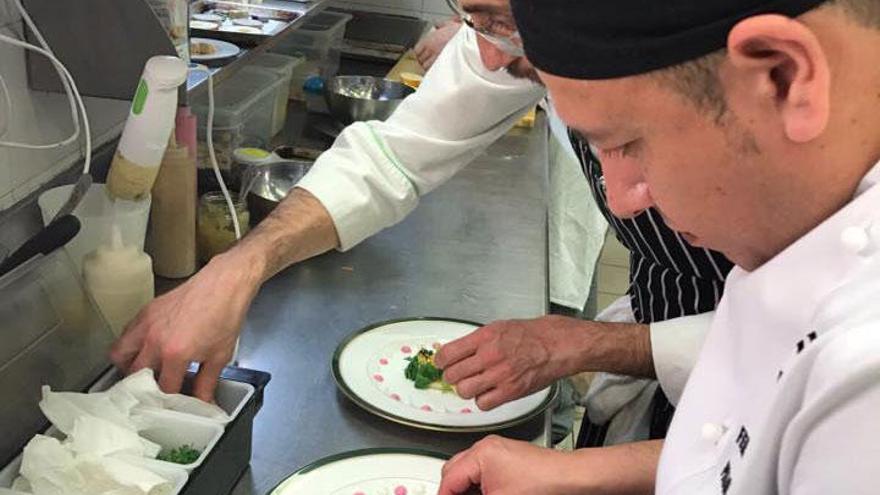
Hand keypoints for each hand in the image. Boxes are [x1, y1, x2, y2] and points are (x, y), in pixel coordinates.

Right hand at [109, 252, 262, 401]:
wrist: (225, 284)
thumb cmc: (226, 317)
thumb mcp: (219, 356)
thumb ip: (207, 383)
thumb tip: (205, 404)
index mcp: (174, 353)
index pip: (163, 388)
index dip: (168, 402)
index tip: (173, 407)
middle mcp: (154, 340)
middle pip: (134, 375)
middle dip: (143, 388)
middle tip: (154, 392)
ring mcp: (146, 324)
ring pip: (119, 354)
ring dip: (127, 367)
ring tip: (143, 372)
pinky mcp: (146, 311)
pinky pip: (126, 334)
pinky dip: (129, 346)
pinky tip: (145, 349)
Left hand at [414, 19, 461, 69]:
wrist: (471, 40)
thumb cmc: (462, 33)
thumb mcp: (449, 24)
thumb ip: (440, 25)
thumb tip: (437, 26)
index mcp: (430, 40)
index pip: (417, 50)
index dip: (419, 53)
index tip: (422, 54)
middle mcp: (431, 50)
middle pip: (420, 60)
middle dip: (424, 61)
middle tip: (428, 61)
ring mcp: (436, 59)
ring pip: (426, 67)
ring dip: (429, 67)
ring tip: (433, 66)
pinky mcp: (442, 66)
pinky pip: (434, 71)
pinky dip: (435, 71)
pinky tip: (439, 69)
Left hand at [435, 316, 583, 409]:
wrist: (555, 345)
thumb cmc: (530, 335)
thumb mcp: (497, 327)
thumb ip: (476, 341)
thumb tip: (455, 351)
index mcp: (485, 337)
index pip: (449, 353)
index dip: (440, 360)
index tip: (440, 363)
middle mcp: (490, 356)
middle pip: (453, 374)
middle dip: (451, 376)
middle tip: (456, 374)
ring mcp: (500, 375)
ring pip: (464, 391)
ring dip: (465, 388)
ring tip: (472, 383)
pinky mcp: (510, 391)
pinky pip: (483, 403)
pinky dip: (482, 400)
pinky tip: (487, 392)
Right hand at [438, 436, 575, 494]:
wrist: (571, 479)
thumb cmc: (544, 485)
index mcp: (481, 454)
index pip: (449, 479)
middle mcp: (486, 447)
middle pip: (453, 470)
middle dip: (452, 490)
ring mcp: (497, 451)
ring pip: (467, 471)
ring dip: (465, 489)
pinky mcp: (507, 458)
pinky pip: (481, 470)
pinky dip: (478, 485)